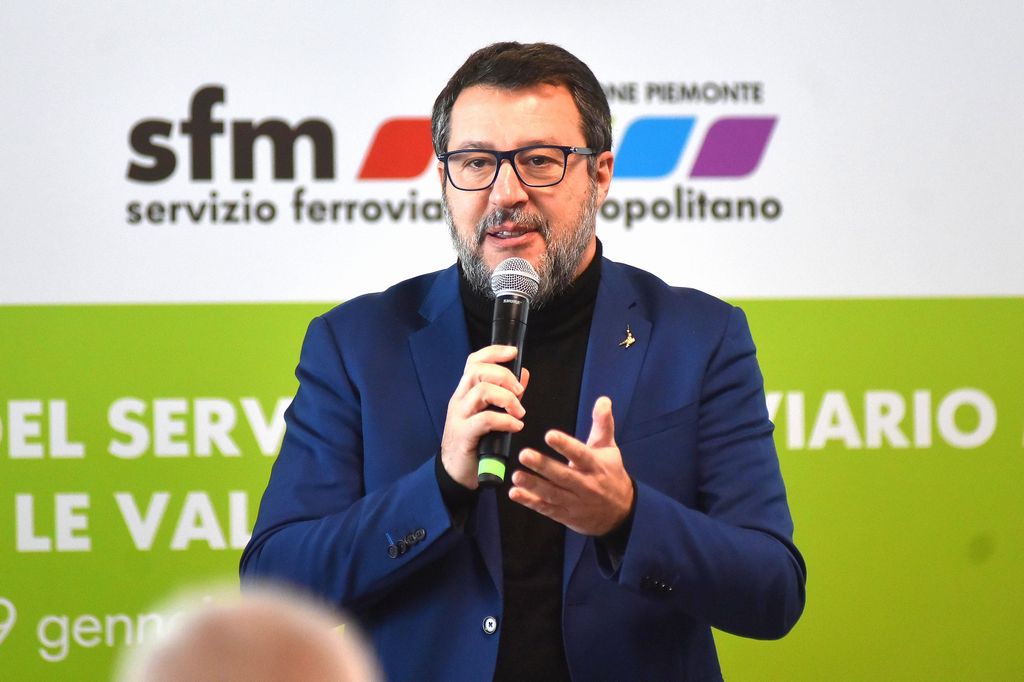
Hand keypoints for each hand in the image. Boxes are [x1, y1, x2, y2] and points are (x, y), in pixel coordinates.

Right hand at [441, 345, 529, 488]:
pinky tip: (516, 426)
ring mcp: (459, 417)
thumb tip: (523, 374)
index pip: (474, 361)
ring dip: (507, 398)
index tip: (513, 353)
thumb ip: (506, 394)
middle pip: (477, 371)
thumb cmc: (476, 441)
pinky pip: (485, 419)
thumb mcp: (490, 414)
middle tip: (519, 392)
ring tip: (519, 412)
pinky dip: (505, 420)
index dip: (493, 352)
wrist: (456, 472)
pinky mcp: (464, 435)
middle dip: (504, 376)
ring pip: (481, 391)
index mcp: (465, 392)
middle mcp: (459, 400)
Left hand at [509, 396, 633, 535]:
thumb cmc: (611, 474)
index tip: (550, 435)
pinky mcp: (565, 514)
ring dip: (533, 485)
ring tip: (516, 476)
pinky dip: (530, 502)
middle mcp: (585, 484)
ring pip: (552, 493)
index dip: (565, 445)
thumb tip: (603, 399)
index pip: (580, 454)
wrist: (621, 513)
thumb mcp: (609, 448)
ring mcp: (574, 501)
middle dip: (543, 466)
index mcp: (595, 465)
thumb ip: (602, 423)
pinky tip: (515, 494)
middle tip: (524, 454)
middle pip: (563, 475)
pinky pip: (546, 508)